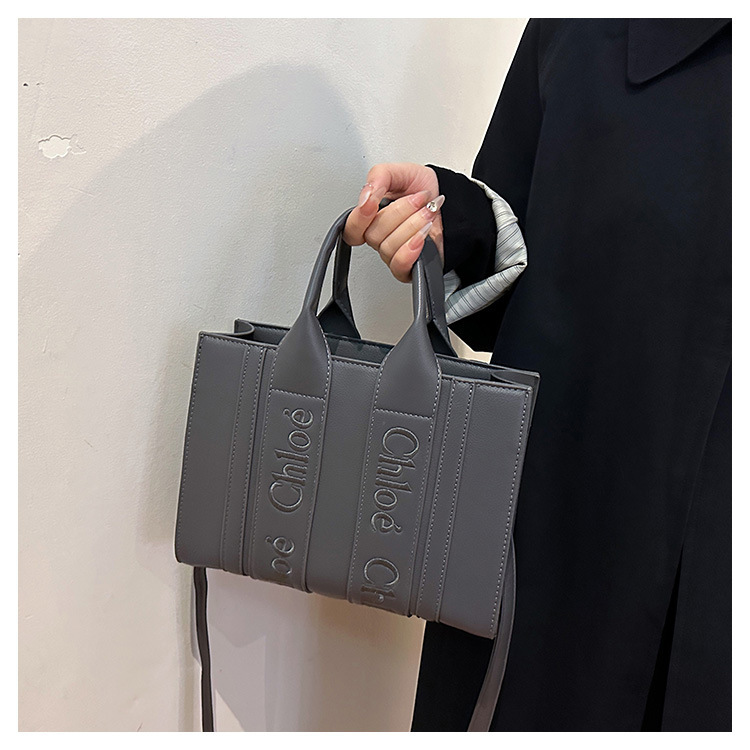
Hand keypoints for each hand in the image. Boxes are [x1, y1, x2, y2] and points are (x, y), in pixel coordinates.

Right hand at [343, 163, 443, 282]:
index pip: (352, 229)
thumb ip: (377, 178)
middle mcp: (380, 237)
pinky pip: (399, 265)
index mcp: (371, 217)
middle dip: (400, 212)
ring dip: (412, 226)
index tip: (373, 203)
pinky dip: (411, 249)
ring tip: (428, 212)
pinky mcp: (409, 265)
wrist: (452, 198)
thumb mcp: (398, 172)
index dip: (359, 219)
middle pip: (373, 236)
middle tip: (419, 199)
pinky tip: (423, 235)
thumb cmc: (423, 188)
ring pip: (388, 248)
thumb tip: (365, 199)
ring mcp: (394, 253)